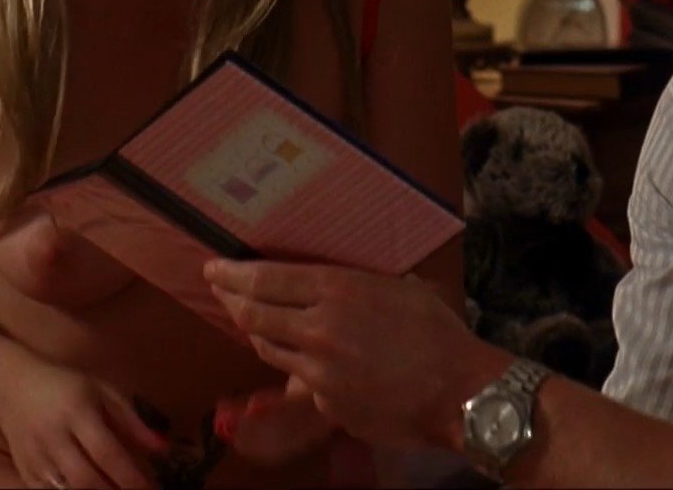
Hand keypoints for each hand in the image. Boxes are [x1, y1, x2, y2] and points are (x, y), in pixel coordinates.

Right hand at [0, 358, 168, 488]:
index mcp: (77, 412)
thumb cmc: (67, 388)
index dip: (131, 476)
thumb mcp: (103, 393)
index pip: (108, 453)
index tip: (153, 488)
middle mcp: (54, 436)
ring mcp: (36, 456)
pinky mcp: (25, 470)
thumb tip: (164, 449)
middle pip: (85, 478)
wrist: (14, 388)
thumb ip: (134, 421)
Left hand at [204, 259, 510, 450]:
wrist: (459, 391)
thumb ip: (359, 286)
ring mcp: (318, 369)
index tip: (213, 269)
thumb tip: (337, 283)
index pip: (267, 279)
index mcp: (338, 289)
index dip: (232, 274)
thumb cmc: (438, 334)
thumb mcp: (401, 289)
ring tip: (255, 322)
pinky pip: (301, 382)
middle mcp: (319, 327)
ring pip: (269, 349)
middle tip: (220, 291)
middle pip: (253, 314)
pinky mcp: (324, 402)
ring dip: (260, 334)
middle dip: (231, 300)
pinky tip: (313, 363)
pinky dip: (302, 369)